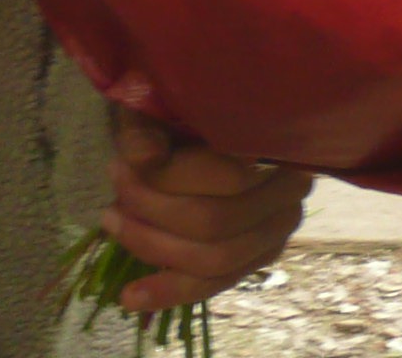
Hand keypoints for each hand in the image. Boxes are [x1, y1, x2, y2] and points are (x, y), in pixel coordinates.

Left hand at [96, 117, 311, 313]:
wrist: (204, 128)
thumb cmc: (183, 111)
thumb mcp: (160, 106)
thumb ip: (149, 128)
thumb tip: (142, 158)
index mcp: (276, 137)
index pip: (224, 174)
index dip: (166, 179)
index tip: (119, 166)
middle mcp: (291, 188)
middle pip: (217, 222)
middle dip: (153, 216)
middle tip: (110, 205)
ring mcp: (278, 229)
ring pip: (216, 260)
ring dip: (155, 250)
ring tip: (114, 230)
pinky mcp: (258, 258)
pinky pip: (216, 284)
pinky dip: (171, 291)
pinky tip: (131, 296)